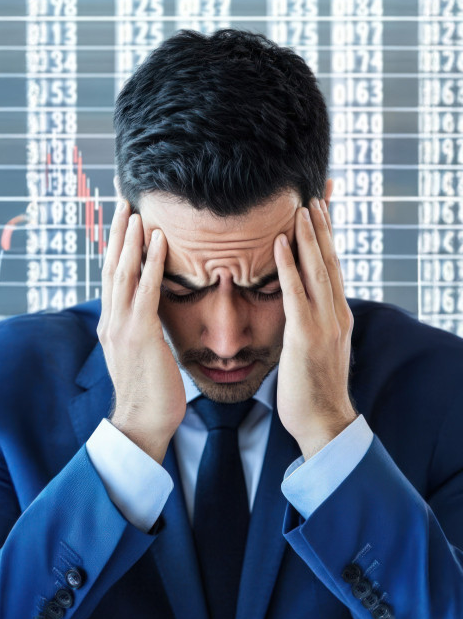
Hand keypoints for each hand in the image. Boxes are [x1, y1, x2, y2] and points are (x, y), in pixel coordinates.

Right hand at [97, 201, 186, 462]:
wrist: (142, 423)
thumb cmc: (150, 391)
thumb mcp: (140, 353)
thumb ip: (141, 328)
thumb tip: (151, 311)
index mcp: (111, 324)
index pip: (112, 276)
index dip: (116, 246)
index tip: (123, 221)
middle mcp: (111, 320)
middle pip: (111, 266)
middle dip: (118, 232)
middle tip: (124, 202)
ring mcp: (121, 326)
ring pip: (123, 272)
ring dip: (130, 238)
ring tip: (136, 210)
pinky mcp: (139, 334)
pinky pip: (145, 290)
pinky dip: (150, 262)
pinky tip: (158, 240)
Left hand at [274, 198, 356, 459]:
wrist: (324, 421)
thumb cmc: (314, 388)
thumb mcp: (318, 348)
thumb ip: (312, 322)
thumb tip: (298, 305)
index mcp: (339, 316)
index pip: (334, 267)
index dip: (329, 238)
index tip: (322, 211)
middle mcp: (336, 314)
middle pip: (330, 261)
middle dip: (322, 227)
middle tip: (314, 197)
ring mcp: (324, 324)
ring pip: (318, 270)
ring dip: (308, 237)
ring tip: (301, 208)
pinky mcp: (305, 335)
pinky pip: (295, 293)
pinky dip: (288, 266)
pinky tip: (278, 243)